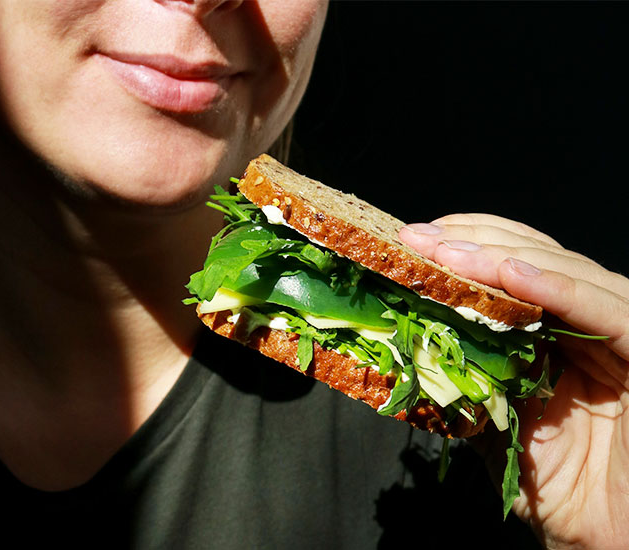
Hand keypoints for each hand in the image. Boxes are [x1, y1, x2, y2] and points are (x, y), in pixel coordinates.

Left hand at [399, 214, 628, 549]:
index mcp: (557, 335)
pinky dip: (560, 289)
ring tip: (449, 251)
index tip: (412, 243)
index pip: (512, 272)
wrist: (608, 545)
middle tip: (418, 237)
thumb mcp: (495, 424)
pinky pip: (609, 311)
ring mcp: (624, 335)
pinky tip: (512, 274)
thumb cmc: (559, 490)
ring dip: (503, 258)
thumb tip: (409, 344)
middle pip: (536, 259)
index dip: (465, 250)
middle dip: (474, 241)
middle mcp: (591, 325)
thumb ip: (466, 380)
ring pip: (567, 274)